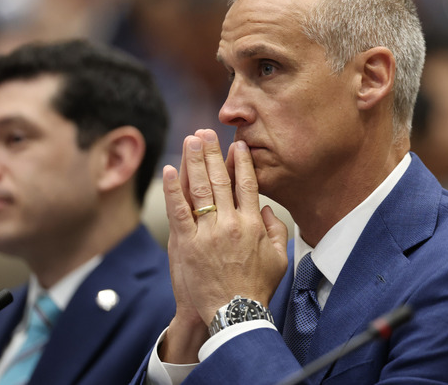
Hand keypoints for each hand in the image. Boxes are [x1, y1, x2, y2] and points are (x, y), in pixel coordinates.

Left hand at [163, 129, 287, 339]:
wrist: (234, 314)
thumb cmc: (257, 289)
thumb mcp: (280, 259)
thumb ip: (277, 230)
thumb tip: (266, 209)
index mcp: (253, 224)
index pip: (247, 184)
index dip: (241, 162)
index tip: (237, 145)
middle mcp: (230, 223)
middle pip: (220, 179)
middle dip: (213, 153)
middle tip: (206, 133)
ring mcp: (207, 232)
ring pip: (199, 189)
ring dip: (193, 161)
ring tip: (190, 141)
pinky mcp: (187, 243)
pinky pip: (178, 210)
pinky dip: (172, 189)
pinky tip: (167, 170)